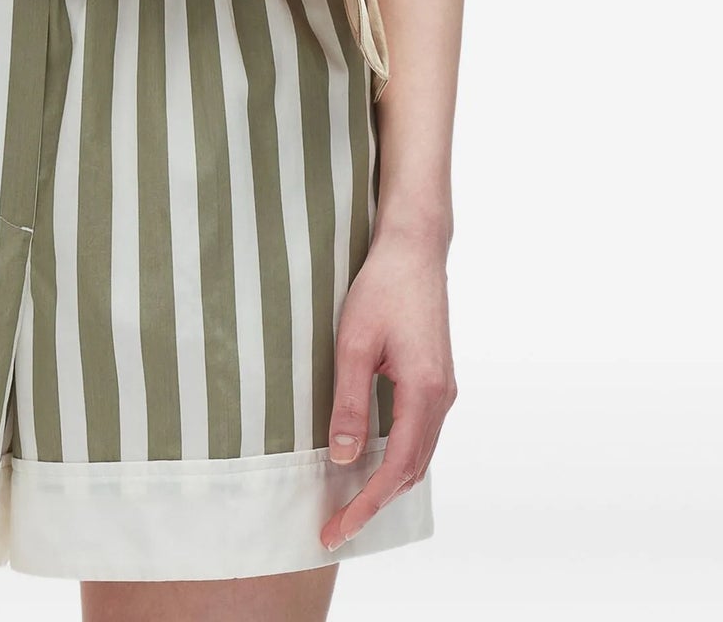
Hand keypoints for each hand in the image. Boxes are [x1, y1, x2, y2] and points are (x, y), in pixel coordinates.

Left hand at [320, 228, 457, 551]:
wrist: (414, 249)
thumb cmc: (381, 288)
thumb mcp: (353, 343)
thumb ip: (349, 402)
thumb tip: (343, 457)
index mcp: (424, 392)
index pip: (395, 469)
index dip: (365, 504)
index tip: (337, 528)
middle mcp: (441, 398)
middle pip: (411, 470)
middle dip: (374, 503)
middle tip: (335, 527)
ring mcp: (443, 389)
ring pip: (418, 455)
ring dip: (386, 483)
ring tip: (348, 503)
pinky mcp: (436, 379)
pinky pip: (419, 433)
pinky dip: (396, 457)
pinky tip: (370, 460)